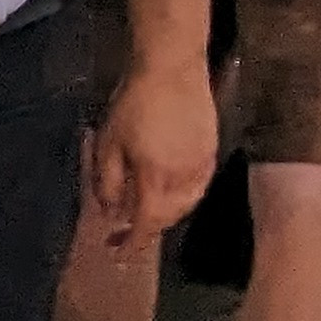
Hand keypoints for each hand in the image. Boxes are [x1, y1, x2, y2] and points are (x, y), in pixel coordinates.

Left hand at [87, 52, 220, 248]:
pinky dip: (183, 198)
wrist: (172, 67)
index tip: (118, 253)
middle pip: (170, 217)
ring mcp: (203, 163)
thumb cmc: (134, 104)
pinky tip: (170, 191)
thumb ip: (107, 184)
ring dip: (167, 215)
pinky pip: (199, 187)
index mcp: (157, 177)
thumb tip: (112, 212)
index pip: (147, 223)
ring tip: (147, 212)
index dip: (133, 243)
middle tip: (123, 232)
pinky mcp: (212, 149)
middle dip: (148, 229)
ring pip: (188, 204)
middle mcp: (185, 176)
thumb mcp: (108, 144)